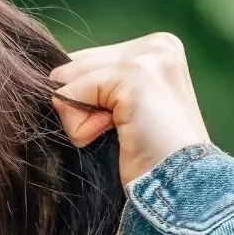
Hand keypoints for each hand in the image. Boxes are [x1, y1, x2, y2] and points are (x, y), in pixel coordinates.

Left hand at [51, 33, 209, 186]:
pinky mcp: (133, 76)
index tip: (125, 124)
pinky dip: (81, 127)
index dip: (88, 100)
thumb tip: (52, 77)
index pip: (87, 60)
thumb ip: (97, 84)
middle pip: (73, 65)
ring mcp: (147, 57)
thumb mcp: (123, 109)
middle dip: (83, 106)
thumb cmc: (148, 158)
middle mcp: (157, 45)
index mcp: (160, 48)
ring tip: (124, 135)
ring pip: (68, 78)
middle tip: (124, 132)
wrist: (181, 189)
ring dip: (82, 119)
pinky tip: (120, 137)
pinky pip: (71, 94)